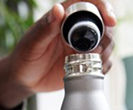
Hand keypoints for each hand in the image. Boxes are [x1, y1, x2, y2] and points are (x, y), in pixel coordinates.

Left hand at [0, 0, 116, 109]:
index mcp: (64, 17)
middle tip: (97, 50)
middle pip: (103, 24)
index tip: (110, 20)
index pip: (90, 4)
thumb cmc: (24, 57)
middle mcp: (76, 29)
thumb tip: (58, 9)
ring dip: (106, 52)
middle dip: (107, 36)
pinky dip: (102, 66)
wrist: (23, 79)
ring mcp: (82, 46)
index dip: (104, 8)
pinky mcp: (85, 63)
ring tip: (91, 61)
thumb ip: (46, 27)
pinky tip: (91, 70)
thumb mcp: (32, 42)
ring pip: (106, 43)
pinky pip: (102, 62)